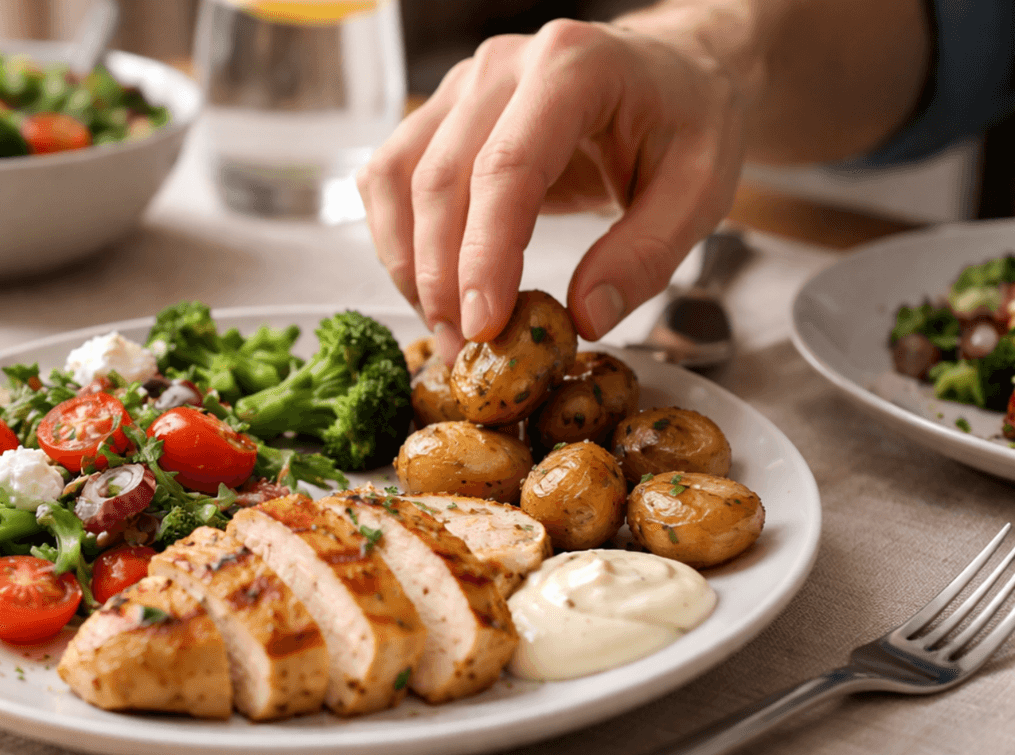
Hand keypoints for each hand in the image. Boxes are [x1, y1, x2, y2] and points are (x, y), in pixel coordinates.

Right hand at [357, 19, 748, 362]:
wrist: (674, 72)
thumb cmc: (691, 122)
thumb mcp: (702, 190)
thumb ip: (648, 254)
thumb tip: (583, 317)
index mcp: (573, 67)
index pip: (506, 167)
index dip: (484, 254)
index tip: (483, 326)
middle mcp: (504, 66)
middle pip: (440, 178)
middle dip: (441, 277)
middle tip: (464, 351)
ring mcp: (462, 85)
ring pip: (397, 177)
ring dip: (409, 263)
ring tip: (445, 327)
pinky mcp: (441, 113)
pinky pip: (389, 176)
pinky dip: (397, 238)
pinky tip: (431, 285)